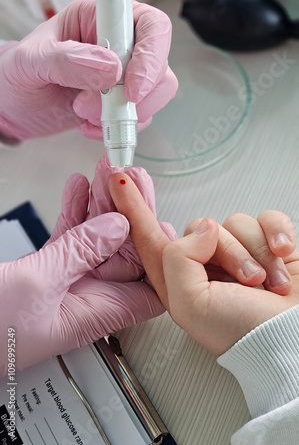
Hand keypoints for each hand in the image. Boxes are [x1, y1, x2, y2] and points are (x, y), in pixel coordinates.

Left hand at [0, 0, 177, 139]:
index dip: (150, 56)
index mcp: (102, 16)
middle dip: (134, 96)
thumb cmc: (19, 73)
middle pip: (160, 66)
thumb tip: (111, 69)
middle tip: (99, 108)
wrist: (16, 107)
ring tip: (85, 115)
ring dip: (124, 116)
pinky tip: (88, 125)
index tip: (130, 88)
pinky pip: (139, 118)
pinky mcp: (123, 103)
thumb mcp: (32, 61)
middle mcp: (121, 44)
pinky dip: (118, 129)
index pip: (150, 25)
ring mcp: (125, 75)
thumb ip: (68, 61)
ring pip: (155, 96)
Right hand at [0, 157, 174, 375]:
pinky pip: (69, 237)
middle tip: (132, 179)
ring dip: (101, 204)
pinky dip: (73, 211)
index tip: (160, 220)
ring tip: (107, 173)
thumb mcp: (40, 283)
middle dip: (130, 212)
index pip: (149, 288)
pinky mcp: (46, 270)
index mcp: (98, 312)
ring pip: (96, 238)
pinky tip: (78, 187)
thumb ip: (80, 252)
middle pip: (124, 252)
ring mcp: (69, 281)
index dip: (160, 256)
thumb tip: (118, 226)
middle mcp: (89, 297)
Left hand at [108, 171, 298, 355]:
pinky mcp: (267, 245)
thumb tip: (203, 229)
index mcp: (179, 280)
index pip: (150, 237)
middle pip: (202, 227)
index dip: (133, 208)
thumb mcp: (192, 305)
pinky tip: (282, 256)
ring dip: (256, 252)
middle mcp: (206, 264)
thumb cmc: (244, 333)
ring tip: (266, 283)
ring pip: (236, 222)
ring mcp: (238, 254)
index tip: (119, 180)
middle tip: (247, 282)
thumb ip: (179, 260)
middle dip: (228, 251)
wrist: (293, 340)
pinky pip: (267, 218)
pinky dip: (278, 235)